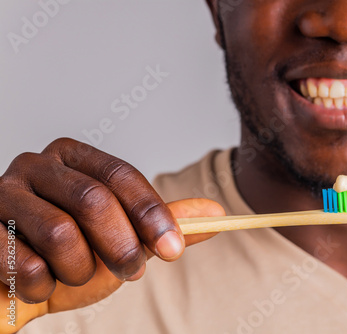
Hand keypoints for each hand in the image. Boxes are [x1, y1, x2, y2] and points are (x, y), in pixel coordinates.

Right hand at [0, 138, 223, 331]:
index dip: (152, 214)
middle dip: (121, 246)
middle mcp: (38, 165)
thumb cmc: (76, 254)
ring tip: (77, 275)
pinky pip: (24, 263)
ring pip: (60, 234)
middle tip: (132, 271)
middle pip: (94, 201)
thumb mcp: (126, 237)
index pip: (121, 176)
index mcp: (76, 158)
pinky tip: (42, 280)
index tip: (174, 248)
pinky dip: (44, 285)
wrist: (25, 285)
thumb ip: (166, 224)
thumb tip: (217, 213)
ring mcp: (3, 193)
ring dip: (80, 270)